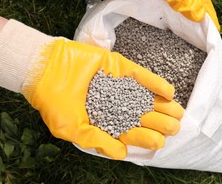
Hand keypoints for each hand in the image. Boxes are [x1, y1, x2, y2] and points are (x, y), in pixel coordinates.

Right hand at [21, 38, 183, 159]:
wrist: (44, 69)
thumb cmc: (54, 102)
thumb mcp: (71, 128)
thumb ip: (96, 140)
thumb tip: (121, 154)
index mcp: (106, 121)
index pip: (130, 132)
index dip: (145, 138)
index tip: (160, 142)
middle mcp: (117, 104)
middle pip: (143, 115)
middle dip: (160, 122)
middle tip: (175, 127)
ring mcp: (120, 85)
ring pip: (146, 97)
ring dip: (162, 104)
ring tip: (178, 112)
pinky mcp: (120, 67)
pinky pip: (141, 76)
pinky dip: (155, 83)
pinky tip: (168, 92)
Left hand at [93, 0, 220, 30]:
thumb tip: (199, 15)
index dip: (206, 12)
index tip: (214, 30)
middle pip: (186, 1)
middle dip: (194, 18)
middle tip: (201, 38)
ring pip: (171, 7)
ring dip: (177, 21)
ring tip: (184, 40)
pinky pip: (154, 10)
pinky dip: (160, 21)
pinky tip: (163, 33)